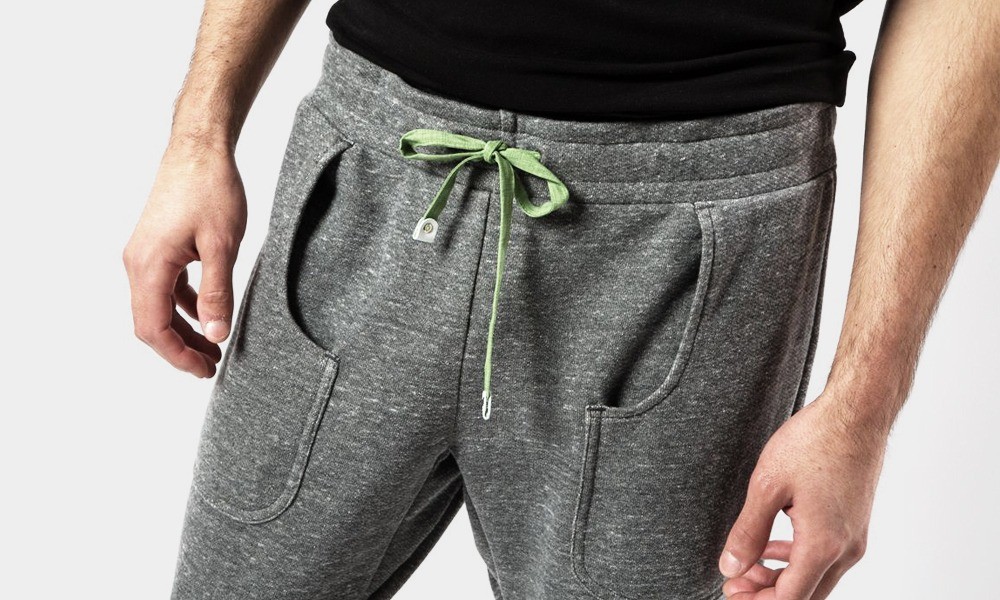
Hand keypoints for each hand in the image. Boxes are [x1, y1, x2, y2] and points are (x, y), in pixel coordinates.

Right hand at [123, 139, 247, 377]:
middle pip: (151, 322)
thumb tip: (217, 334)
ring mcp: (145, 254)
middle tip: (212, 366)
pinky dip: (184, 306)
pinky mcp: (157, 246)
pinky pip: (166, 288)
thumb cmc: (211, 189)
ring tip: (213, 347)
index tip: (205, 370)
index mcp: (149, 266)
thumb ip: (218, 292)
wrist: (199, 148)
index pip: (154, 328)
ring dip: (183, 330)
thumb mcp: (222, 245)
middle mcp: (138, 263)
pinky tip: (208, 314)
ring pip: (158, 306)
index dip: (178, 356)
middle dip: (180, 349)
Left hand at [718, 391, 887, 598]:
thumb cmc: (814, 442)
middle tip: (734, 581)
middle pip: (805, 595)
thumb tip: (730, 566)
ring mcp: (854, 537)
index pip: (790, 598)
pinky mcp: (854, 524)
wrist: (856, 414)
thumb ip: (748, 531)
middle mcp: (846, 550)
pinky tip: (771, 546)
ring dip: (781, 577)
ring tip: (747, 565)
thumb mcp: (767, 485)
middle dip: (766, 594)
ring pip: (816, 577)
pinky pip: (824, 557)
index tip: (729, 589)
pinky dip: (796, 559)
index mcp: (823, 545)